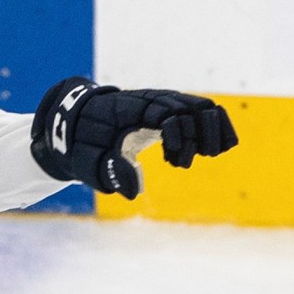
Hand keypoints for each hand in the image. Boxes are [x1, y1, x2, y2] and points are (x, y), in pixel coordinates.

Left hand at [29, 77, 238, 198]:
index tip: (174, 163)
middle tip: (194, 162)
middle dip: (203, 135)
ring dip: (213, 131)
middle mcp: (152, 101)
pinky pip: (201, 111)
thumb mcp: (93, 162)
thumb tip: (135, 192)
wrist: (79, 122)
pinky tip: (206, 152)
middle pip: (193, 106)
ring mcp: (162, 102)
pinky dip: (213, 127)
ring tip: (211, 154)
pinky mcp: (170, 110)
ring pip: (202, 106)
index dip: (178, 136)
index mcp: (132, 110)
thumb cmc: (87, 144)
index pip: (168, 113)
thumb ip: (113, 173)